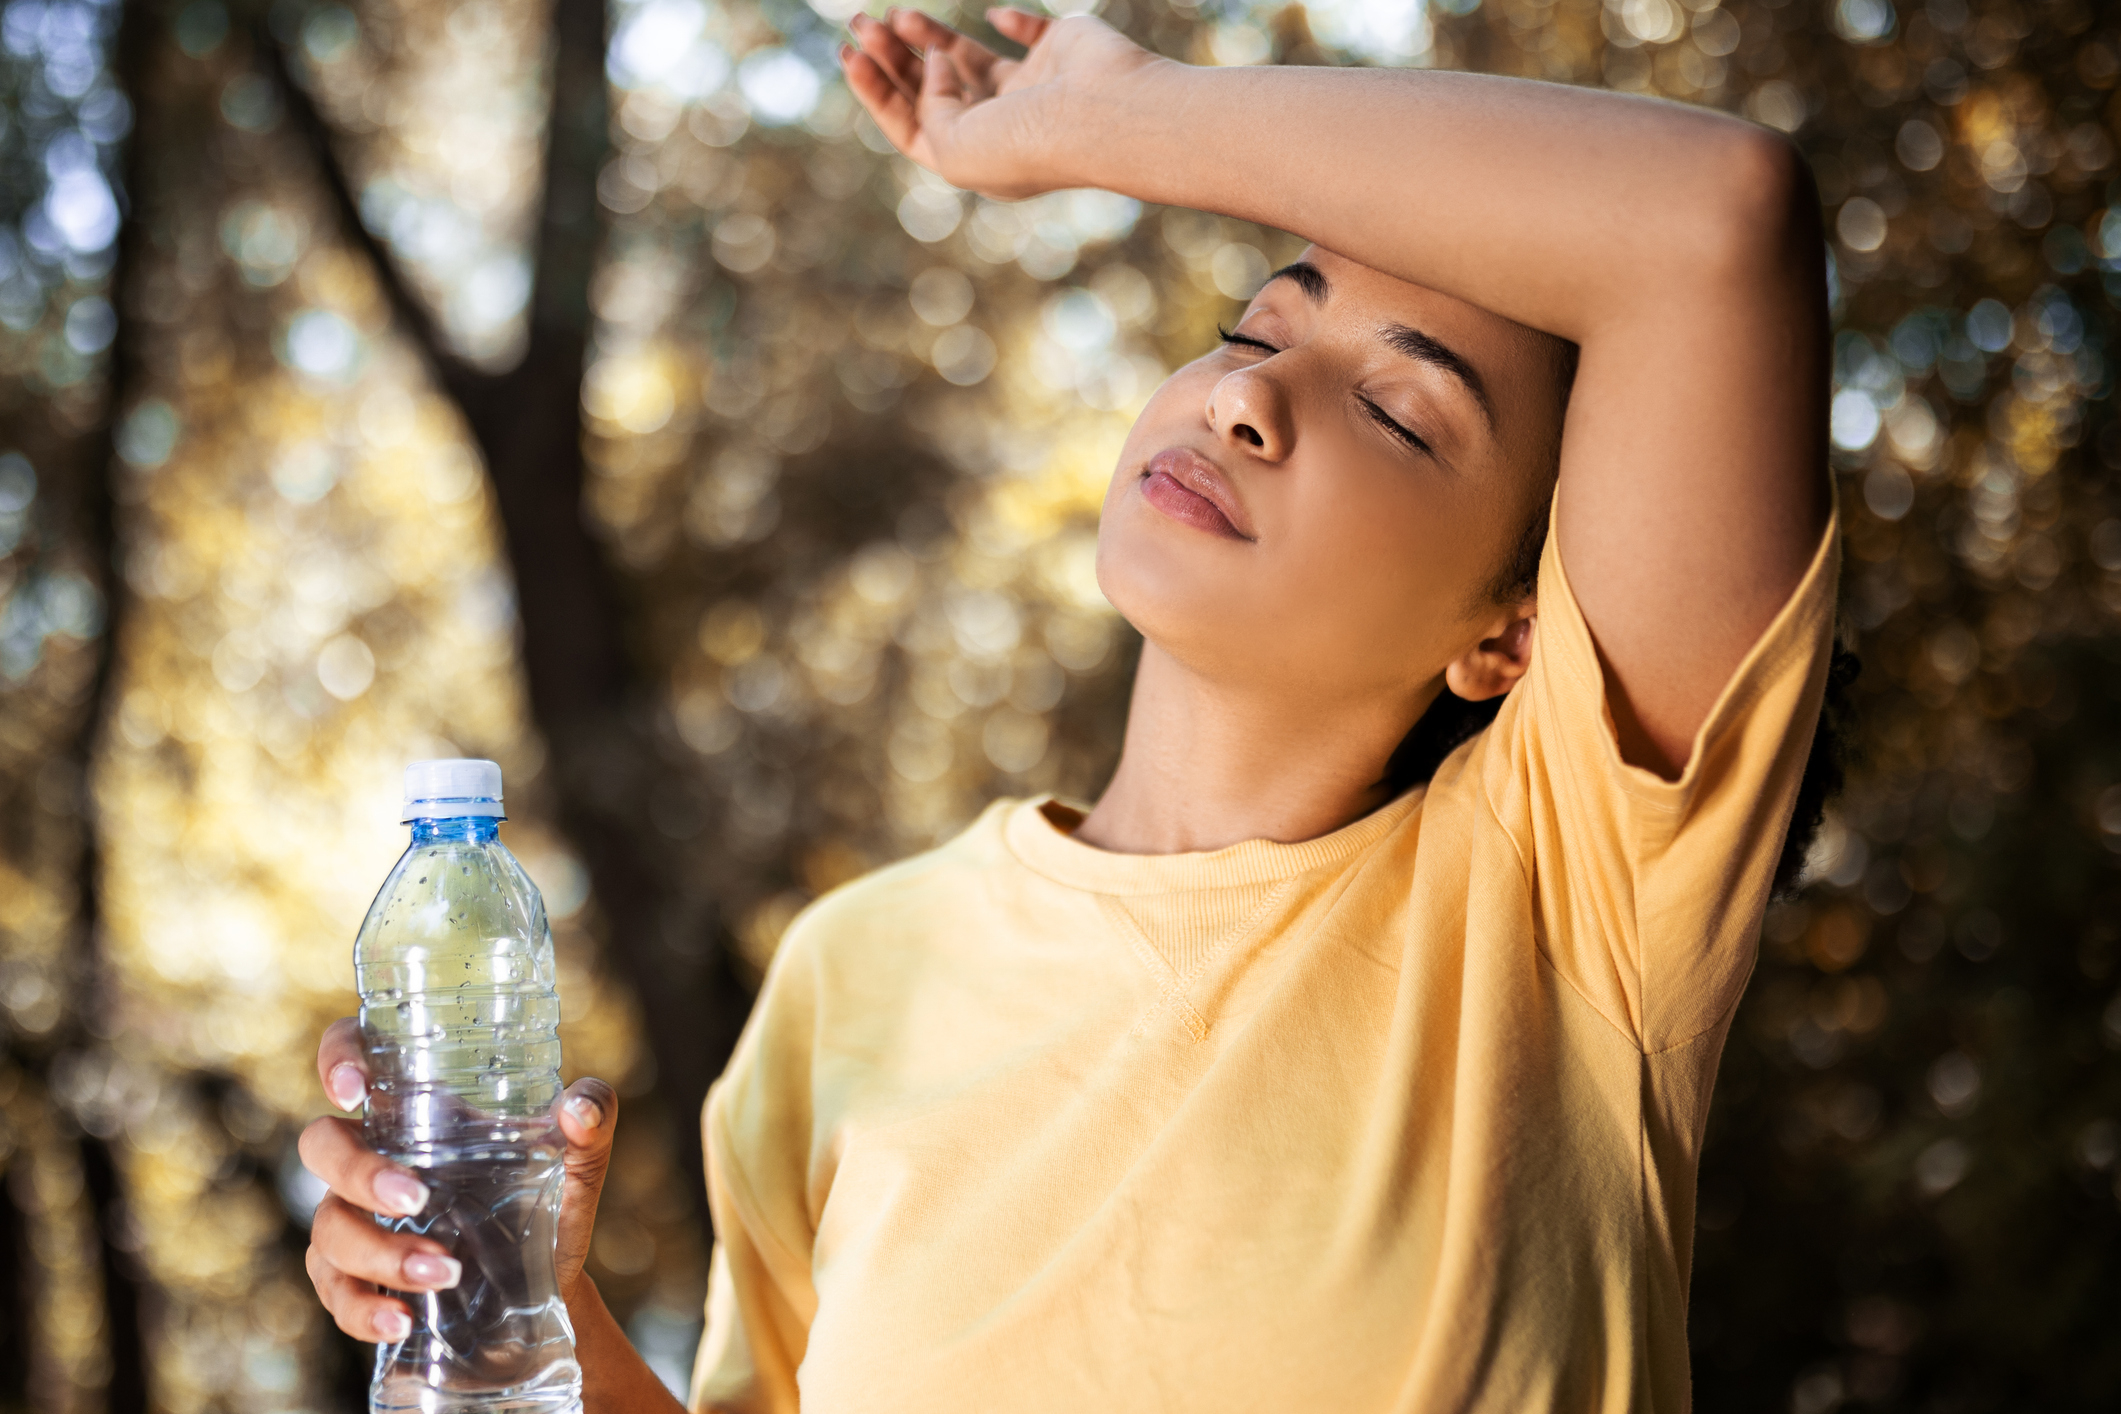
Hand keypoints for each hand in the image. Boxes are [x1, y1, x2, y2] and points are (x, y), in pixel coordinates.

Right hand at [300, 1017, 618, 1344]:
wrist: (549, 1283)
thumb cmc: (550, 1200)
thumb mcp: (581, 1157)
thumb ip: (594, 1117)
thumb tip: (579, 1108)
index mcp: (421, 1112)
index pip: (354, 1057)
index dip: (338, 1059)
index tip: (355, 1089)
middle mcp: (376, 1158)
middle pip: (322, 1145)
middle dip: (358, 1172)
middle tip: (418, 1199)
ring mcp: (357, 1218)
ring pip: (329, 1227)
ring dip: (380, 1253)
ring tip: (445, 1272)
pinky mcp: (357, 1278)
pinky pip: (334, 1292)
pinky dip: (361, 1309)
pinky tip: (400, 1319)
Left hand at [839, 6, 1160, 198]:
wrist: (1103, 112)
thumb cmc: (1028, 142)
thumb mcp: (952, 144)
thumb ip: (929, 108)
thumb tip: (934, 65)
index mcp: (975, 158)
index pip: (914, 126)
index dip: (877, 91)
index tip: (851, 55)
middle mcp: (1002, 126)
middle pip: (934, 90)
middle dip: (894, 58)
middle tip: (860, 23)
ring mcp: (1031, 89)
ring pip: (968, 59)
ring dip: (929, 36)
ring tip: (896, 14)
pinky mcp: (1059, 52)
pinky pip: (1026, 33)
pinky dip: (1009, 21)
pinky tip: (994, 16)